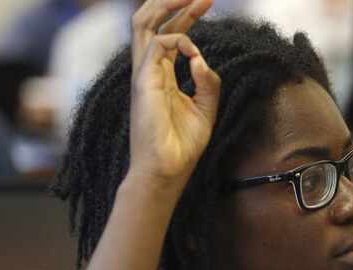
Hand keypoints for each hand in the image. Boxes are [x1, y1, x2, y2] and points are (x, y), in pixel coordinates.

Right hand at [127, 0, 220, 194]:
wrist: (167, 171)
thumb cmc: (181, 146)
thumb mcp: (205, 110)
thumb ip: (207, 83)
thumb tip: (202, 59)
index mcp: (162, 76)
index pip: (170, 35)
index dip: (187, 16)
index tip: (209, 3)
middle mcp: (149, 71)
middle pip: (153, 23)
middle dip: (176, 3)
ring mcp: (143, 74)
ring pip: (143, 24)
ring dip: (169, 6)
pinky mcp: (143, 82)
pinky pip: (157, 46)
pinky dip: (178, 41)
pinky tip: (193, 52)